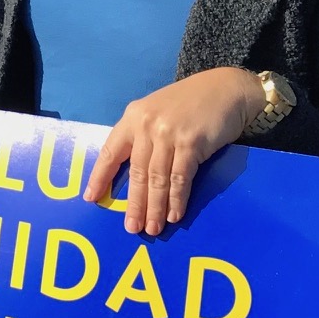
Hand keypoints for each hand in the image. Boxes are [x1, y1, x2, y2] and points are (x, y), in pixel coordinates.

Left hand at [85, 67, 265, 235]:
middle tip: (131, 227)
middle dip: (134, 203)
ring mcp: (168, 134)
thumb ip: (143, 135)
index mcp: (133, 117)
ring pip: (157, 179)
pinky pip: (180, 178)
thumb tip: (134, 174)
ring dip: (154, 208)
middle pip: (136, 172)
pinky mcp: (191, 143)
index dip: (100, 176)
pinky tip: (174, 215)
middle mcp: (147, 125)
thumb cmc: (191, 103)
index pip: (111, 151)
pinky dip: (176, 200)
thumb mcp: (157, 111)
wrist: (226, 89)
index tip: (92, 198)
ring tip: (152, 228)